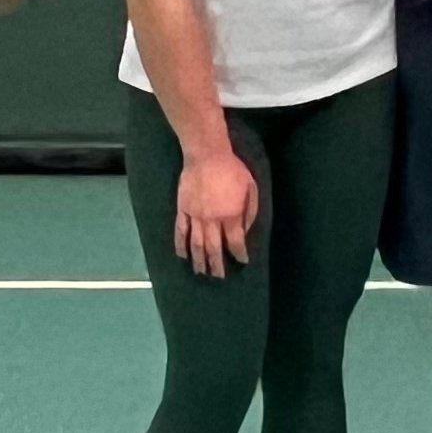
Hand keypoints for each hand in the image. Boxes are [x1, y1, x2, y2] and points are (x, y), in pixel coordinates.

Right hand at [173, 150, 257, 277]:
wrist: (207, 156)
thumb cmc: (232, 170)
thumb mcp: (251, 188)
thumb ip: (249, 211)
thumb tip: (244, 230)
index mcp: (231, 215)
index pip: (235, 242)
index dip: (239, 254)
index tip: (242, 261)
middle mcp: (212, 220)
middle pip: (213, 248)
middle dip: (217, 264)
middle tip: (219, 277)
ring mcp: (195, 216)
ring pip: (196, 243)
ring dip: (198, 260)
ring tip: (201, 272)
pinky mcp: (182, 210)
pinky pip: (180, 232)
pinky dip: (180, 245)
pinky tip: (182, 255)